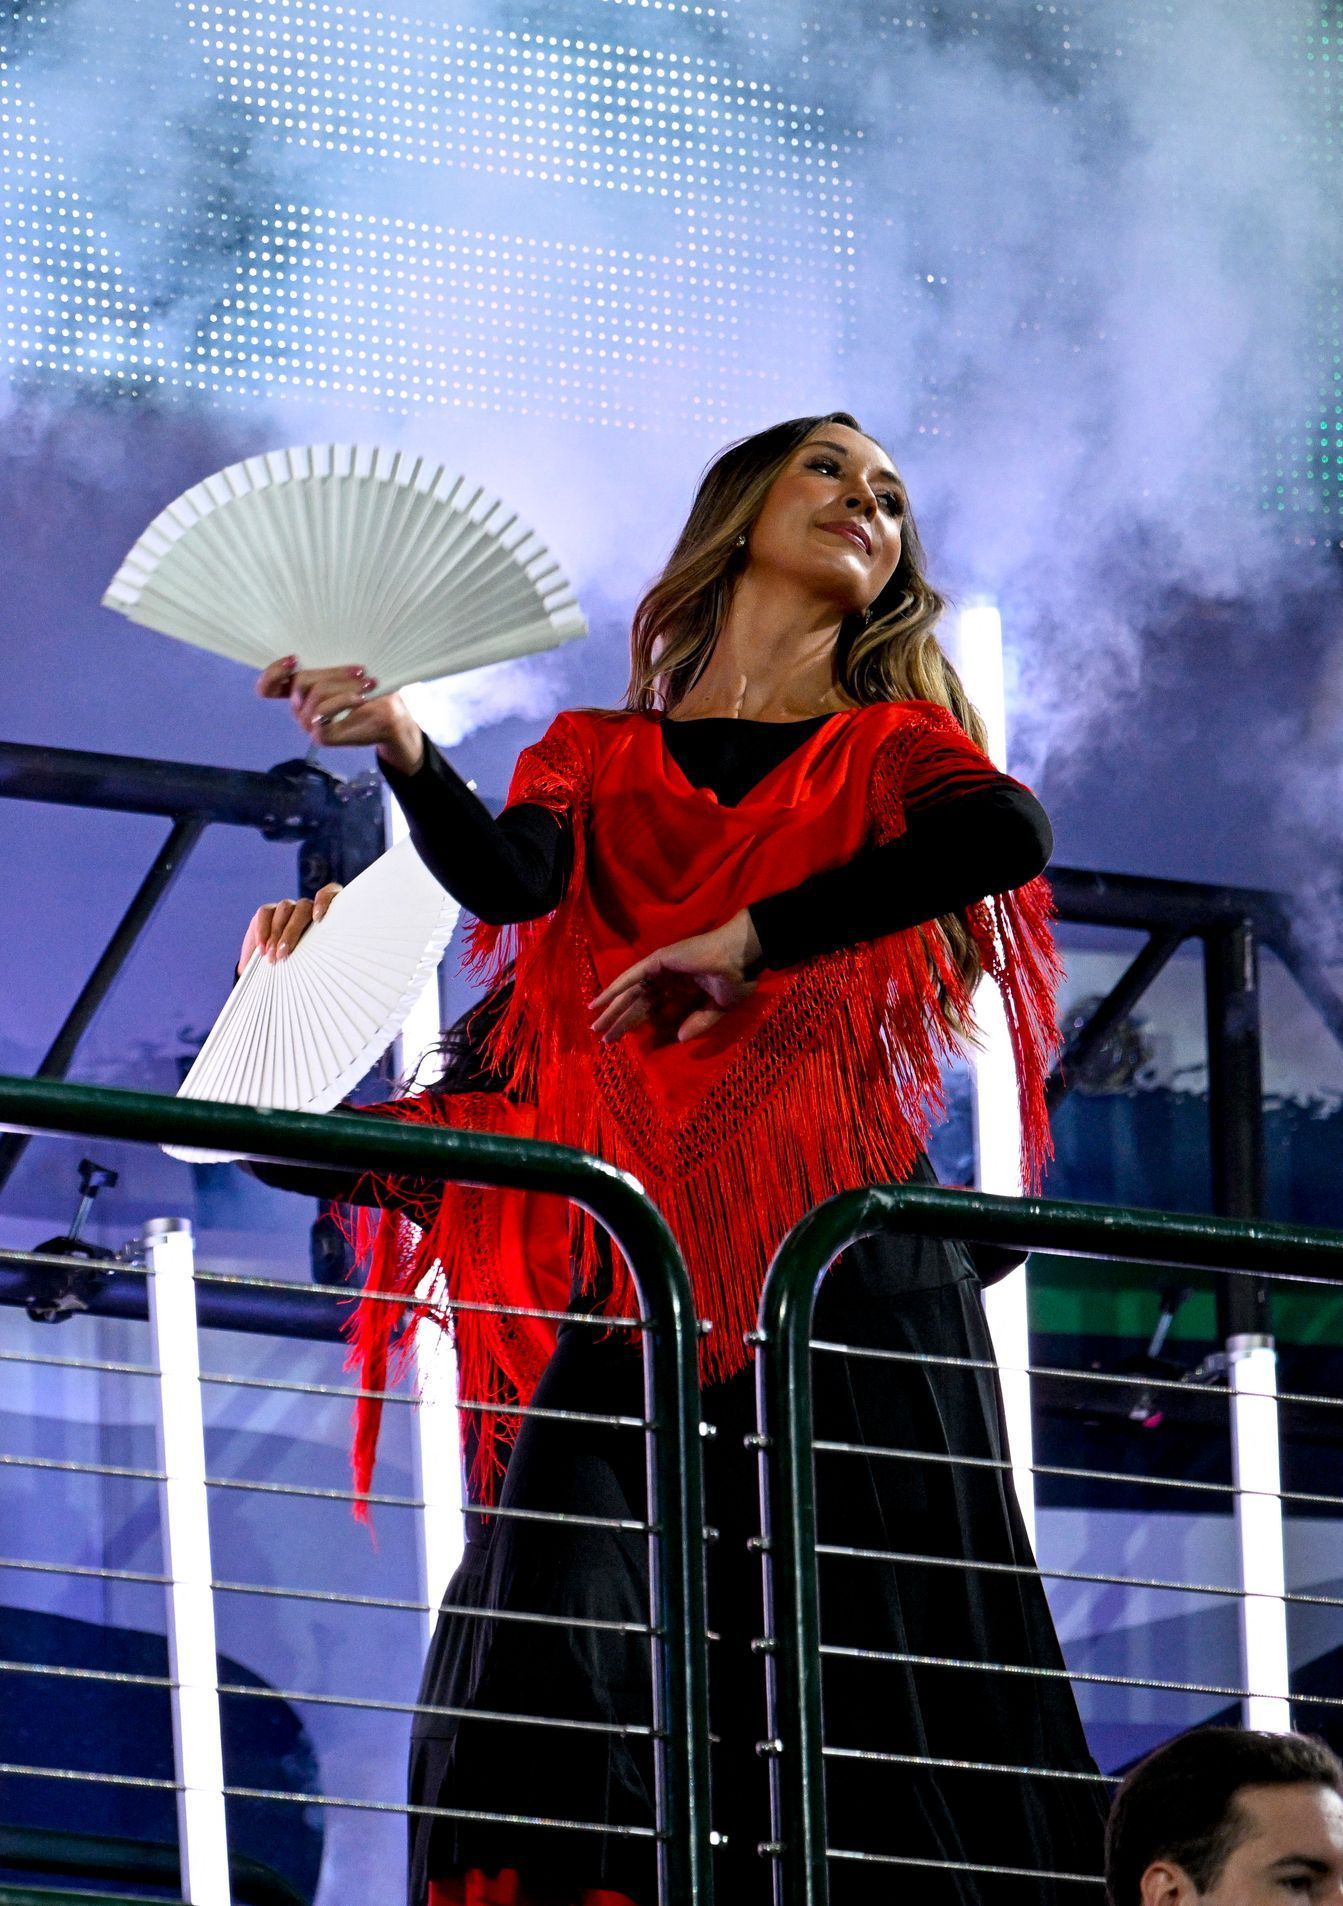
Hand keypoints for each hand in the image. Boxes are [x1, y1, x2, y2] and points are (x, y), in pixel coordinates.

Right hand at [237, 882, 342, 975]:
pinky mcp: (268, 911)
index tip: (317, 918)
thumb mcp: (313, 963)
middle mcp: (307, 909)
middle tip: (283, 954)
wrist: (272, 968)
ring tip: (272, 956)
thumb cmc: (301, 967)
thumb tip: (326, 963)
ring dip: (277, 934)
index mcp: (325, 918)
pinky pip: (265, 912)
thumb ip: (321, 956)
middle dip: (291, 932)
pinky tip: (262, 948)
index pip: (330, 893)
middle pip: (303, 908)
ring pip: (285, 909)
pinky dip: (262, 930)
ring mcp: (288, 908)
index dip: (324, 901)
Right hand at [256, 658, 425, 774]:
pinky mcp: (321, 737)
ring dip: (343, 686)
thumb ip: (328, 661)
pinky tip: (360, 698)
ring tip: (368, 683)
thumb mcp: (348, 669)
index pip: (267, 687)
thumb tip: (317, 644)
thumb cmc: (368, 688)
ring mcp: (308, 724)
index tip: (294, 659)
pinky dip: (342, 702)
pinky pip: (321, 715)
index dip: (273, 672)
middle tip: (360, 670)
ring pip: (315, 696)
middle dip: (331, 673)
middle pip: (299, 682)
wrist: (391, 716)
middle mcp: (298, 708)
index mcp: (298, 691)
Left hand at [589, 910, 763, 1044]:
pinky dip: (615, 988)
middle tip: (603, 1038)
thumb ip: (699, 1021)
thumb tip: (678, 1038)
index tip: (624, 1039)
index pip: (653, 1008)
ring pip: (631, 992)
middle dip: (620, 1020)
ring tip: (596, 1026)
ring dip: (613, 1008)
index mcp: (682, 987)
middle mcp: (668, 977)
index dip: (638, 1022)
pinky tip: (600, 1002)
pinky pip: (632, 977)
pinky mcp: (659, 960)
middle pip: (637, 1002)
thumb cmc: (736, 978)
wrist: (742, 958)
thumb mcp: (718, 1007)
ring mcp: (662, 967)